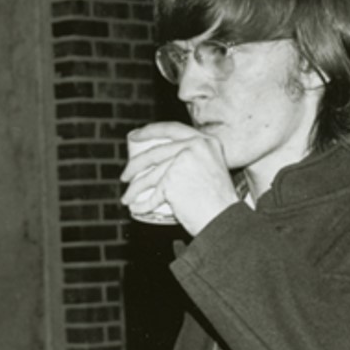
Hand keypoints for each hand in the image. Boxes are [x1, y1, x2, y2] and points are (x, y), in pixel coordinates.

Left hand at [120, 122, 238, 235]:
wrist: (225, 220)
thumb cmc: (218, 200)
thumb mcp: (211, 168)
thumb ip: (193, 158)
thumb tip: (161, 158)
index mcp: (205, 141)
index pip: (171, 129)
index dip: (149, 131)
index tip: (133, 137)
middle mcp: (194, 148)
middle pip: (154, 154)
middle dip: (133, 166)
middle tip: (124, 176)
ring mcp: (182, 164)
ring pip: (149, 176)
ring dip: (134, 189)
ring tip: (128, 198)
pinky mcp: (172, 182)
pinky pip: (151, 195)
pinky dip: (142, 204)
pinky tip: (136, 208)